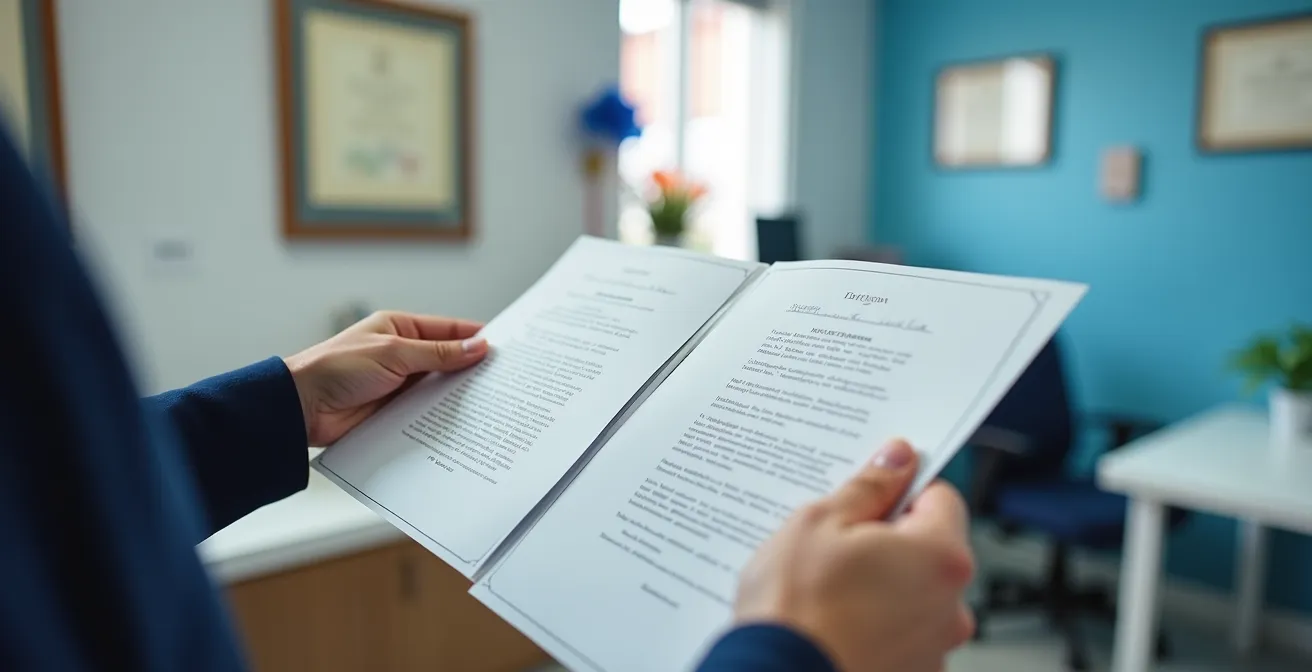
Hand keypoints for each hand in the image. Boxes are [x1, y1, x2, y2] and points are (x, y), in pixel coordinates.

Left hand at [283, 311, 488, 445]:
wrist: (300, 407)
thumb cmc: (336, 367)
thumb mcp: (393, 353)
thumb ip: (438, 353)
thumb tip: (477, 346)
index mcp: (400, 328)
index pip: (449, 330)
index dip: (476, 338)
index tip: (504, 348)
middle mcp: (402, 355)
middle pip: (448, 361)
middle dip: (472, 370)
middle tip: (503, 380)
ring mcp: (399, 384)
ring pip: (439, 389)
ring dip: (457, 396)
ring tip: (489, 404)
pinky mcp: (394, 411)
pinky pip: (425, 413)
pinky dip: (441, 417)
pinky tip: (461, 424)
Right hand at [733, 439, 974, 671]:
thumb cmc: (794, 610)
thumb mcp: (819, 523)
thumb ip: (868, 487)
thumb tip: (895, 460)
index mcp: (939, 557)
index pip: (941, 497)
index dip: (902, 488)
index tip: (872, 491)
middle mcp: (951, 606)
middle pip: (928, 549)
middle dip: (887, 540)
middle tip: (835, 543)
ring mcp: (934, 648)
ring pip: (913, 594)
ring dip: (881, 585)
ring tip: (828, 590)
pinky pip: (900, 633)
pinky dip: (875, 624)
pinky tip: (833, 623)